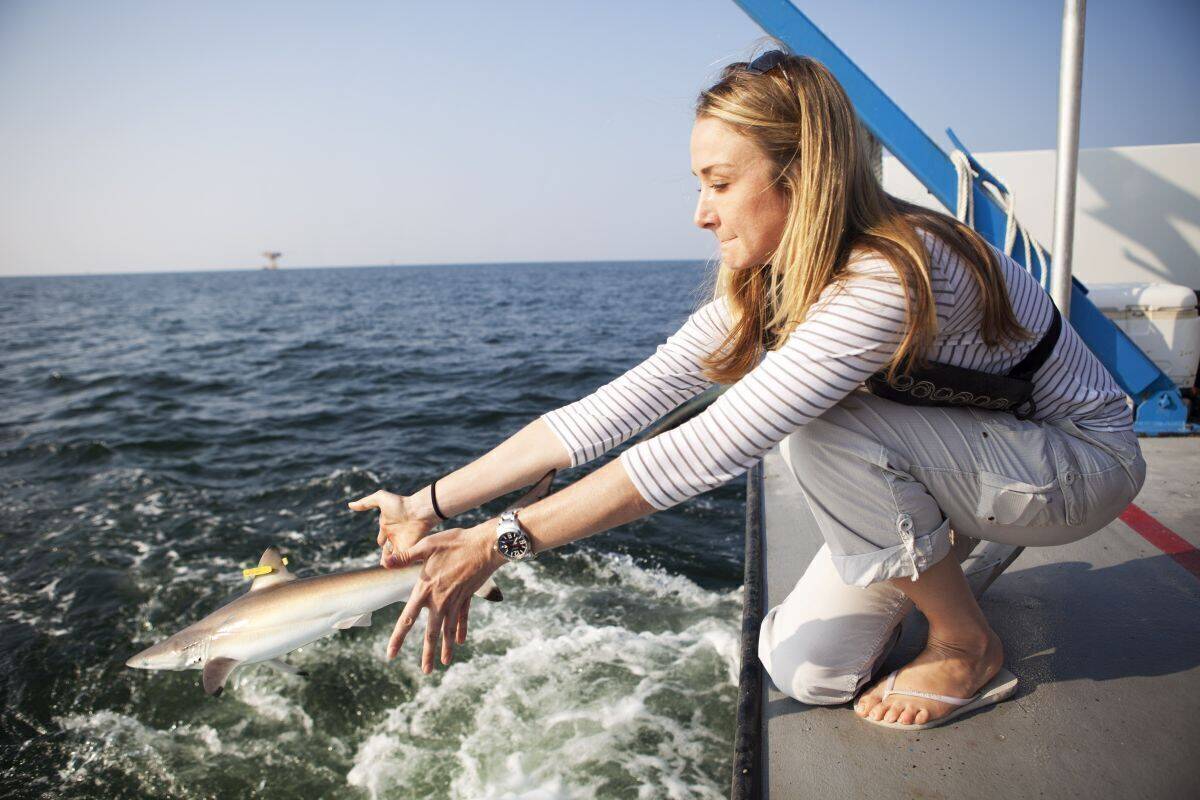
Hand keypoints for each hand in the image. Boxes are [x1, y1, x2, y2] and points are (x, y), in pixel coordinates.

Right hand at [347, 489, 435, 565]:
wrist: (418, 511)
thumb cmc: (401, 504)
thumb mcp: (380, 499)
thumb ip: (365, 502)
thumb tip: (350, 505)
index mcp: (387, 525)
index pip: (381, 537)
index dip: (380, 540)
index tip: (381, 543)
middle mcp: (394, 536)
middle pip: (386, 549)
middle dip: (384, 554)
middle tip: (383, 561)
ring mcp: (400, 543)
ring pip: (392, 556)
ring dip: (387, 561)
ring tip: (384, 565)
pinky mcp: (407, 550)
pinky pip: (399, 560)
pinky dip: (393, 564)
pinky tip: (388, 567)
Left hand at [385, 524, 503, 672]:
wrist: (486, 546)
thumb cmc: (456, 542)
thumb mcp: (428, 545)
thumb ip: (407, 556)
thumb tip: (386, 562)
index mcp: (426, 590)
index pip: (408, 619)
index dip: (398, 638)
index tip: (391, 655)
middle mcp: (441, 600)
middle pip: (432, 632)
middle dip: (428, 653)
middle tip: (425, 672)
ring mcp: (456, 600)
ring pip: (448, 629)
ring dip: (446, 647)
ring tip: (444, 664)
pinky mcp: (467, 595)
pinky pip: (462, 617)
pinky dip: (460, 629)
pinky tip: (459, 641)